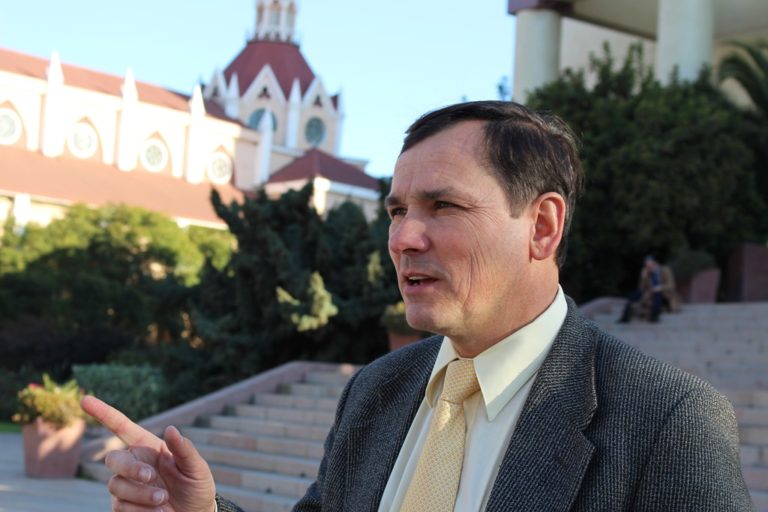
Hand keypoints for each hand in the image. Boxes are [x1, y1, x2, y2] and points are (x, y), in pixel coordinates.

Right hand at [81, 395, 215, 511]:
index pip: (122, 427)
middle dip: (130, 468)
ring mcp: (126, 486)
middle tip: (151, 476)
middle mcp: (134, 464)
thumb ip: (184, 449)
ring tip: (164, 500)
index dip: (104, 413)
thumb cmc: (196, 487)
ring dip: (141, 494)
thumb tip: (171, 428)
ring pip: (116, 485)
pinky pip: (120, 507)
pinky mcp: (122, 507)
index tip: (85, 400)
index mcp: (149, 447)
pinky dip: (141, 510)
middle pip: (113, 458)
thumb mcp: (197, 468)